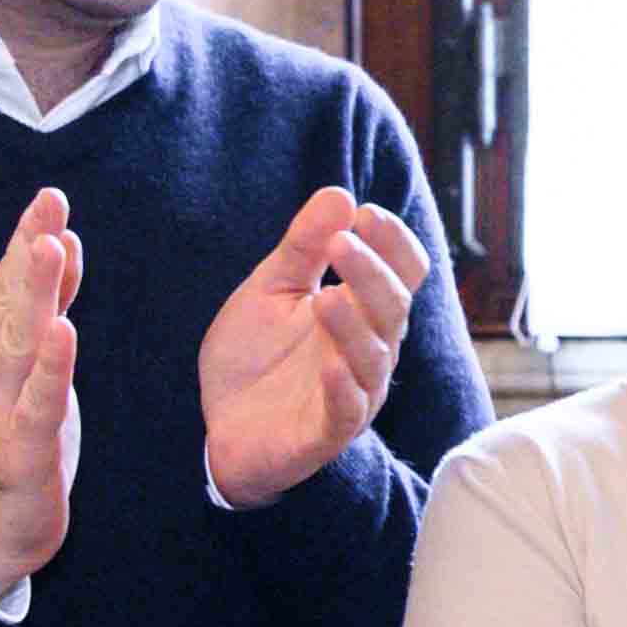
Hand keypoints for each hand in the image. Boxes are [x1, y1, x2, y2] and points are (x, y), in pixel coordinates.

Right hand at [0, 188, 82, 600]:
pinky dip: (51, 366)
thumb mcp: (28, 362)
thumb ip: (45, 306)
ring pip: (18, 341)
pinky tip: (63, 333)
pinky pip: (38, 399)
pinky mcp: (22, 445)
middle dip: (28, 250)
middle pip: (9, 300)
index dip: (27, 239)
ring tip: (50, 249)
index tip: (49, 199)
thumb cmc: (12, 429)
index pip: (8, 283)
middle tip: (48, 203)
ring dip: (34, 294)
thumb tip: (61, 243)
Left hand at [198, 188, 434, 510]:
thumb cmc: (256, 357)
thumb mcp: (271, 290)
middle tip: (343, 241)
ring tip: (328, 296)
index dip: (393, 243)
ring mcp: (354, 393)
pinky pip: (347, 410)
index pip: (403, 272)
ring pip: (374, 356)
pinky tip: (329, 365)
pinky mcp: (328, 433)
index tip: (366, 213)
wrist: (222, 427)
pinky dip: (343, 388)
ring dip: (355, 325)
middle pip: (393, 307)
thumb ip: (303, 248)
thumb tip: (339, 193)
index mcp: (365, 312)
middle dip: (372, 273)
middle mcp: (371, 350)